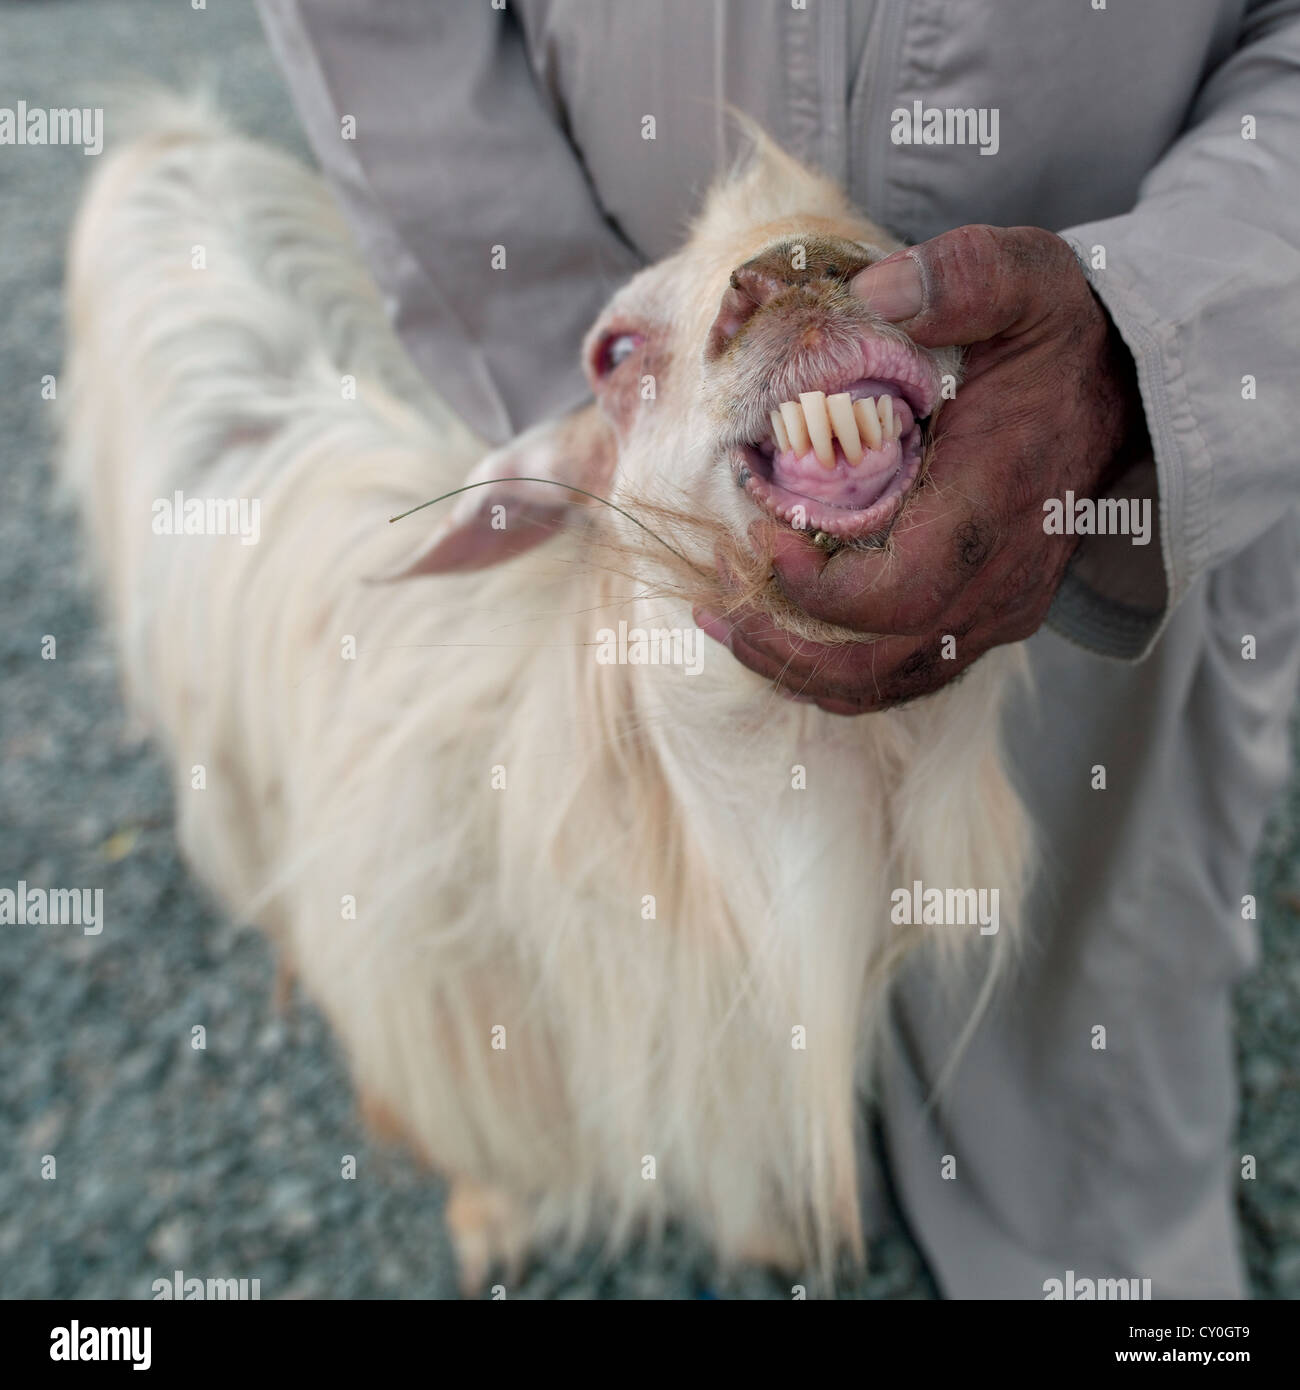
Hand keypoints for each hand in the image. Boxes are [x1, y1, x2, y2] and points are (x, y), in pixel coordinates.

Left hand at [695, 224, 1149, 713]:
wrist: (1126, 393)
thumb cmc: (1059, 341)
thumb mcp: (1025, 280)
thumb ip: (961, 278)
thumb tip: (872, 293)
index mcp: (995, 508)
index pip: (897, 593)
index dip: (815, 588)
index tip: (758, 536)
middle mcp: (998, 582)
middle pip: (877, 665)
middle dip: (781, 646)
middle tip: (712, 603)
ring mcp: (994, 613)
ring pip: (884, 684)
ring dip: (796, 668)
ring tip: (725, 623)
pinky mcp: (983, 621)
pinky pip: (900, 674)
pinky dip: (831, 667)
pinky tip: (777, 630)